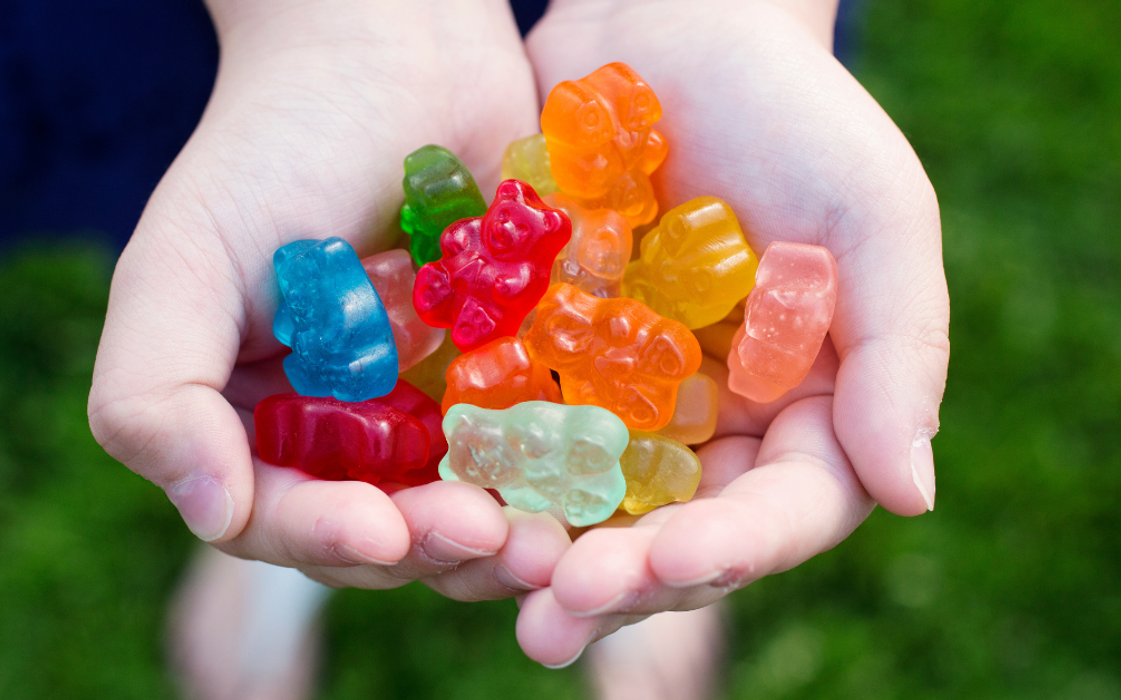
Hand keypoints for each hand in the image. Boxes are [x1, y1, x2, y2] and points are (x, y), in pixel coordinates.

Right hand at [87, 0, 568, 598]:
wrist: (394, 52)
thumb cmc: (274, 144)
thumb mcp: (184, 259)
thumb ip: (155, 391)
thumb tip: (209, 513)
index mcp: (256, 423)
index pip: (280, 516)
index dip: (327, 537)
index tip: (382, 530)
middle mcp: (346, 434)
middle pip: (387, 530)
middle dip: (434, 546)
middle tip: (494, 540)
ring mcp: (434, 411)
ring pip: (470, 507)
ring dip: (510, 534)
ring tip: (557, 540)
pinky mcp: (511, 380)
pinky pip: (540, 447)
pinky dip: (564, 473)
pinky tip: (598, 482)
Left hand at [515, 0, 949, 664]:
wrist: (672, 30)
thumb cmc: (794, 113)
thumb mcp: (873, 214)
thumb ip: (900, 350)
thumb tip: (913, 496)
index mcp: (806, 414)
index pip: (777, 512)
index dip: (722, 552)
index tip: (657, 567)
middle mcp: (710, 432)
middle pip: (668, 536)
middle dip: (613, 580)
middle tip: (548, 616)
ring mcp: (619, 406)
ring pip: (579, 506)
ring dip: (529, 549)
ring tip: (476, 570)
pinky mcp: (541, 365)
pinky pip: (507, 431)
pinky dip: (474, 468)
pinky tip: (427, 494)